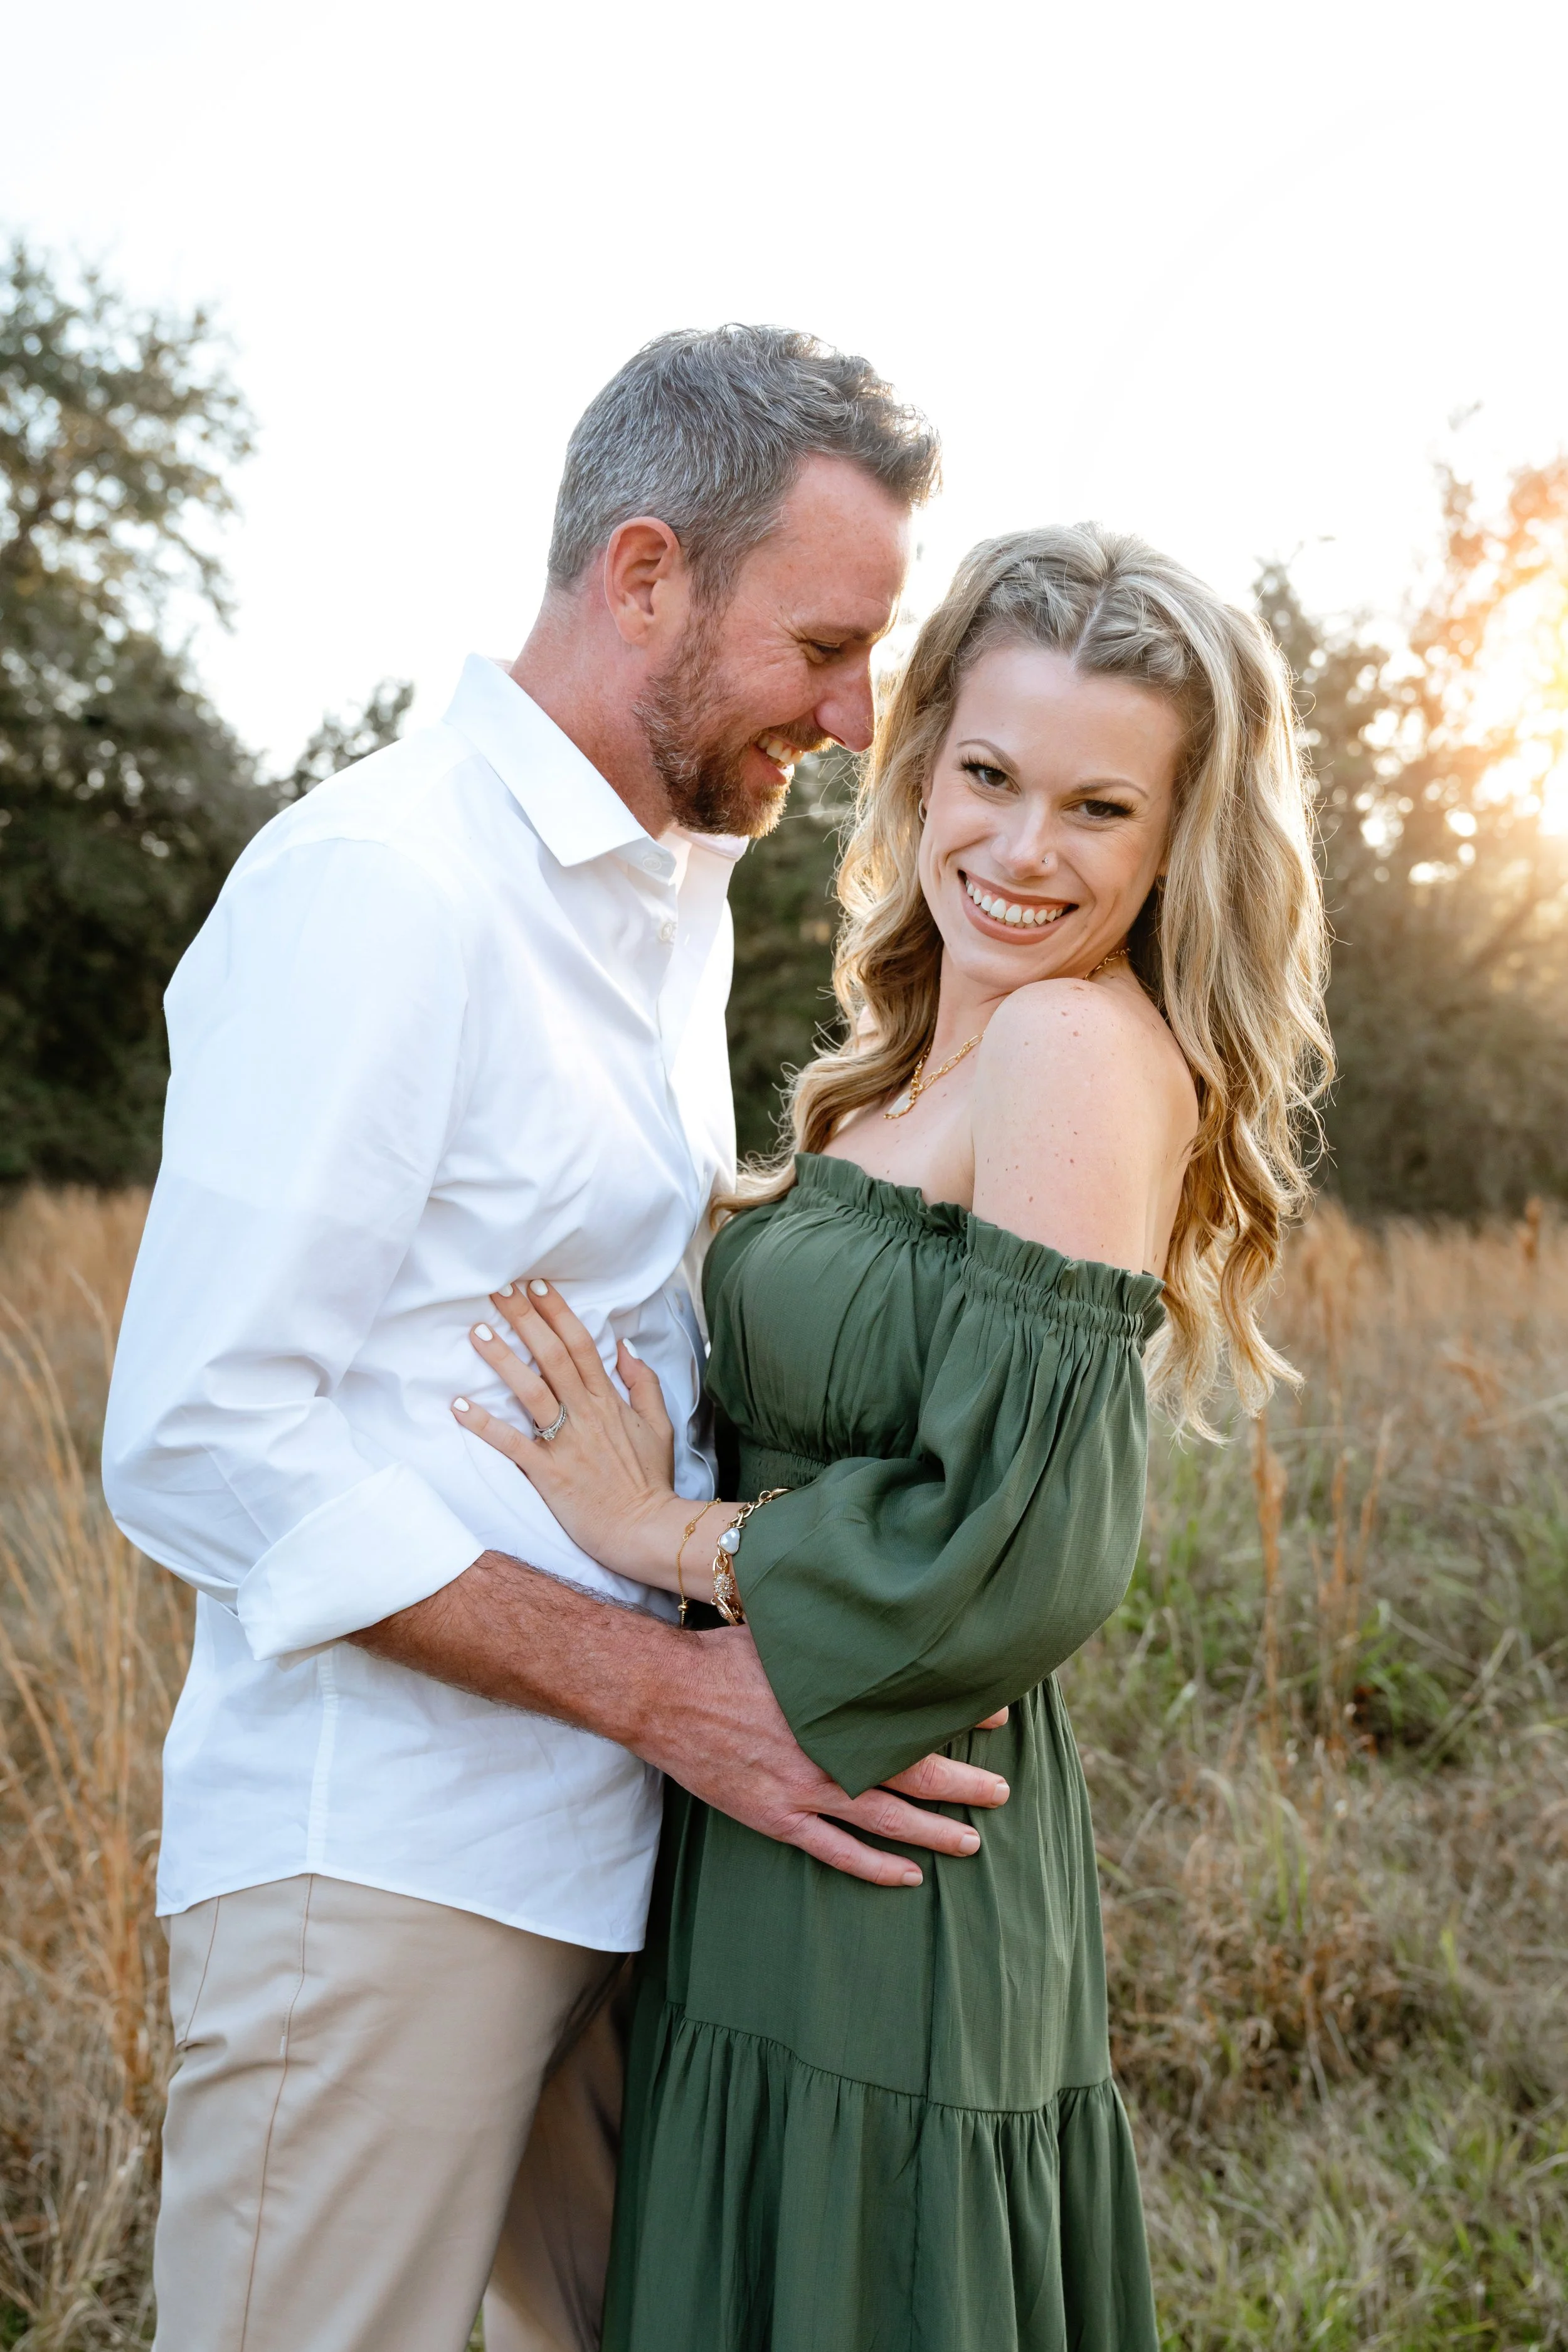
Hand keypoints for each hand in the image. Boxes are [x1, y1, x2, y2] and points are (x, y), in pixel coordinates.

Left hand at [455, 1281, 683, 1581]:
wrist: (645, 1529)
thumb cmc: (649, 1479)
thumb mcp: (659, 1424)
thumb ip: (642, 1383)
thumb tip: (624, 1346)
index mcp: (609, 1400)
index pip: (581, 1344)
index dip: (557, 1312)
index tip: (536, 1285)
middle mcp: (586, 1413)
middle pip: (552, 1356)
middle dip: (525, 1320)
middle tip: (498, 1291)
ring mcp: (566, 1442)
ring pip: (530, 1391)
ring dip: (503, 1360)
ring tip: (477, 1332)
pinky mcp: (548, 1472)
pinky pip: (512, 1443)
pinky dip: (484, 1424)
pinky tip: (458, 1404)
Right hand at [644, 1622, 1012, 1886]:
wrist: (665, 1693)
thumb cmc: (726, 1655)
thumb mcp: (789, 1633)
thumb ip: (836, 1639)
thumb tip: (878, 1617)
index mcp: (838, 1705)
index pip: (917, 1715)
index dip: (959, 1717)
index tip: (996, 1717)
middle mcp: (830, 1752)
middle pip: (914, 1775)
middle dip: (963, 1785)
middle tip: (1002, 1791)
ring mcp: (804, 1791)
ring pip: (885, 1822)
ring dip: (933, 1833)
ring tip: (971, 1842)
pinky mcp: (776, 1817)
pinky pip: (836, 1852)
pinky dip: (876, 1868)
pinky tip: (909, 1876)